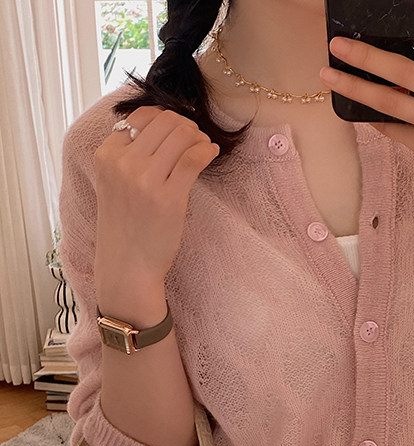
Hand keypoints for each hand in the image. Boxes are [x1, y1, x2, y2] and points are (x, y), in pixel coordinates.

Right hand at [93, 106, 219, 290]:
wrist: (127, 265)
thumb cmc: (125, 226)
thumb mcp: (114, 183)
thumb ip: (129, 155)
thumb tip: (163, 126)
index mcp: (107, 155)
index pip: (141, 116)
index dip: (166, 118)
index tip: (178, 130)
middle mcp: (124, 163)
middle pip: (165, 122)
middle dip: (186, 125)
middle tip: (196, 139)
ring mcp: (145, 180)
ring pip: (181, 135)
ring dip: (199, 136)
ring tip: (204, 147)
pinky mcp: (169, 197)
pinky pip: (194, 158)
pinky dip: (207, 150)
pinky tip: (211, 153)